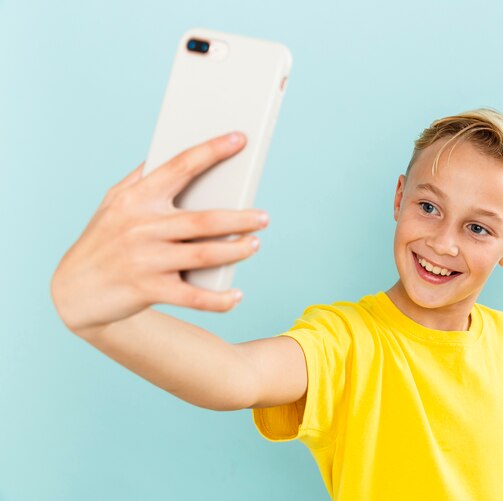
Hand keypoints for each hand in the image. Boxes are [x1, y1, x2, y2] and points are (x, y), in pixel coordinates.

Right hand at [50, 131, 267, 335]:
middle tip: (263, 217)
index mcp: (136, 198)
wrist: (74, 291)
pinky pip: (193, 297)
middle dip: (240, 218)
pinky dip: (219, 299)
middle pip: (202, 220)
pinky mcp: (149, 290)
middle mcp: (141, 227)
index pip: (180, 167)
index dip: (212, 151)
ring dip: (236, 251)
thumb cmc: (102, 240)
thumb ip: (140, 178)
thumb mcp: (112, 203)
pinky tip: (235, 295)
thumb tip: (169, 152)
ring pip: (203, 256)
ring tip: (255, 244)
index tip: (239, 139)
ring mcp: (146, 260)